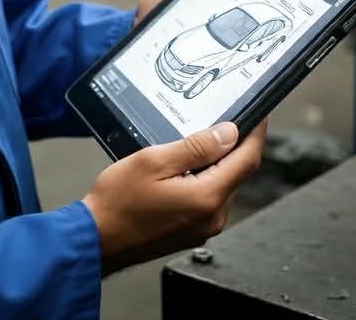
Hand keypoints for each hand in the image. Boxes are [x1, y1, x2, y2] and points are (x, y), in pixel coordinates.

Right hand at [82, 120, 265, 273]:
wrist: (96, 239)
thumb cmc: (117, 203)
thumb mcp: (154, 161)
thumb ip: (195, 147)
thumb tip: (228, 133)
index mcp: (206, 198)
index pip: (246, 160)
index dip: (255, 134)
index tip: (259, 115)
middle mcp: (211, 217)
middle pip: (236, 172)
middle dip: (233, 145)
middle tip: (221, 120)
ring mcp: (202, 228)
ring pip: (222, 185)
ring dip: (215, 163)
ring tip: (191, 142)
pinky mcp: (191, 232)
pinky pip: (208, 198)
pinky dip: (203, 178)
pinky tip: (182, 168)